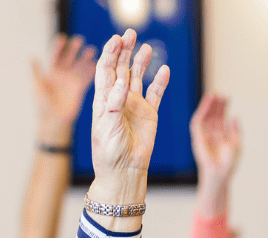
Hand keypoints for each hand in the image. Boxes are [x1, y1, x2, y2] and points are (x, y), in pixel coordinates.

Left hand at [33, 34, 96, 142]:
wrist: (53, 121)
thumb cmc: (43, 105)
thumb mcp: (37, 87)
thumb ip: (36, 72)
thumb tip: (32, 57)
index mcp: (51, 72)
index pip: (55, 55)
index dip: (58, 46)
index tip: (62, 38)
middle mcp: (62, 74)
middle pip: (69, 57)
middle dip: (74, 48)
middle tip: (79, 40)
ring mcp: (72, 81)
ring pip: (80, 65)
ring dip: (85, 57)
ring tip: (91, 50)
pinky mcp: (79, 89)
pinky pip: (86, 77)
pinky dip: (91, 71)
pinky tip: (96, 64)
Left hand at [88, 30, 169, 202]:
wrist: (124, 172)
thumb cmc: (109, 154)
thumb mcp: (106, 128)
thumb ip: (114, 104)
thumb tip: (121, 81)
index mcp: (103, 101)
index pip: (105, 72)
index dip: (109, 54)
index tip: (115, 40)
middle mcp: (118, 99)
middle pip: (121, 68)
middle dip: (124, 51)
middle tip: (130, 34)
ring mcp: (134, 105)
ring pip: (138, 76)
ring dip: (141, 61)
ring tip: (145, 47)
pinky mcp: (149, 114)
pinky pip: (156, 93)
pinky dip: (160, 82)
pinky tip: (164, 70)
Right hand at [190, 93, 240, 185]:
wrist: (220, 174)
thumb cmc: (229, 164)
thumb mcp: (236, 144)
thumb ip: (236, 130)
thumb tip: (234, 116)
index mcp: (220, 136)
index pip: (220, 118)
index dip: (223, 107)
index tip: (227, 97)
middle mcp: (210, 134)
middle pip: (212, 115)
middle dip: (216, 104)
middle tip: (221, 94)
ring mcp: (203, 136)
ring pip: (204, 116)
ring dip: (208, 105)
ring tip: (214, 95)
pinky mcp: (197, 138)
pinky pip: (197, 121)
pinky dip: (201, 110)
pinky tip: (207, 103)